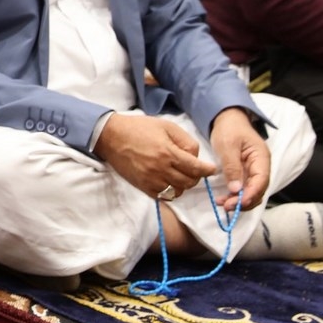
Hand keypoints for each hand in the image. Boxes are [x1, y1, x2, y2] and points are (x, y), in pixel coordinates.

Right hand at [95, 112, 214, 199]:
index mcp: (168, 153)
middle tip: (194, 170)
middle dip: (196, 177)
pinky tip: (168, 182)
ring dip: (183, 185)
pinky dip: (170, 192)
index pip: (196, 168)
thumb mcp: (166, 126)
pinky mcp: (142, 186)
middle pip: (189, 182)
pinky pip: (163, 196)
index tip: (211, 169)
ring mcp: (150, 180)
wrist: (111, 137)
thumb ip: (185, 141)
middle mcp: (160, 169)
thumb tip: (195, 156)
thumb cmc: (139, 128)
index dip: (207, 170)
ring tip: (180, 176)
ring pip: (177, 191)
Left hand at [207, 107, 270, 212]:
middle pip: (258, 189)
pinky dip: (235, 196)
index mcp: (261, 158)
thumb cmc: (229, 129)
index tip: (238, 203)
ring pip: (251, 192)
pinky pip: (243, 188)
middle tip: (226, 207)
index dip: (251, 194)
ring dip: (239, 201)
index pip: (261, 180)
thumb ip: (232, 166)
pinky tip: (223, 199)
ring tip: (223, 204)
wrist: (227, 120)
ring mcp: (253, 171)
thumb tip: (236, 189)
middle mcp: (261, 167)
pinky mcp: (245, 173)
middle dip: (244, 201)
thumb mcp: (228, 145)